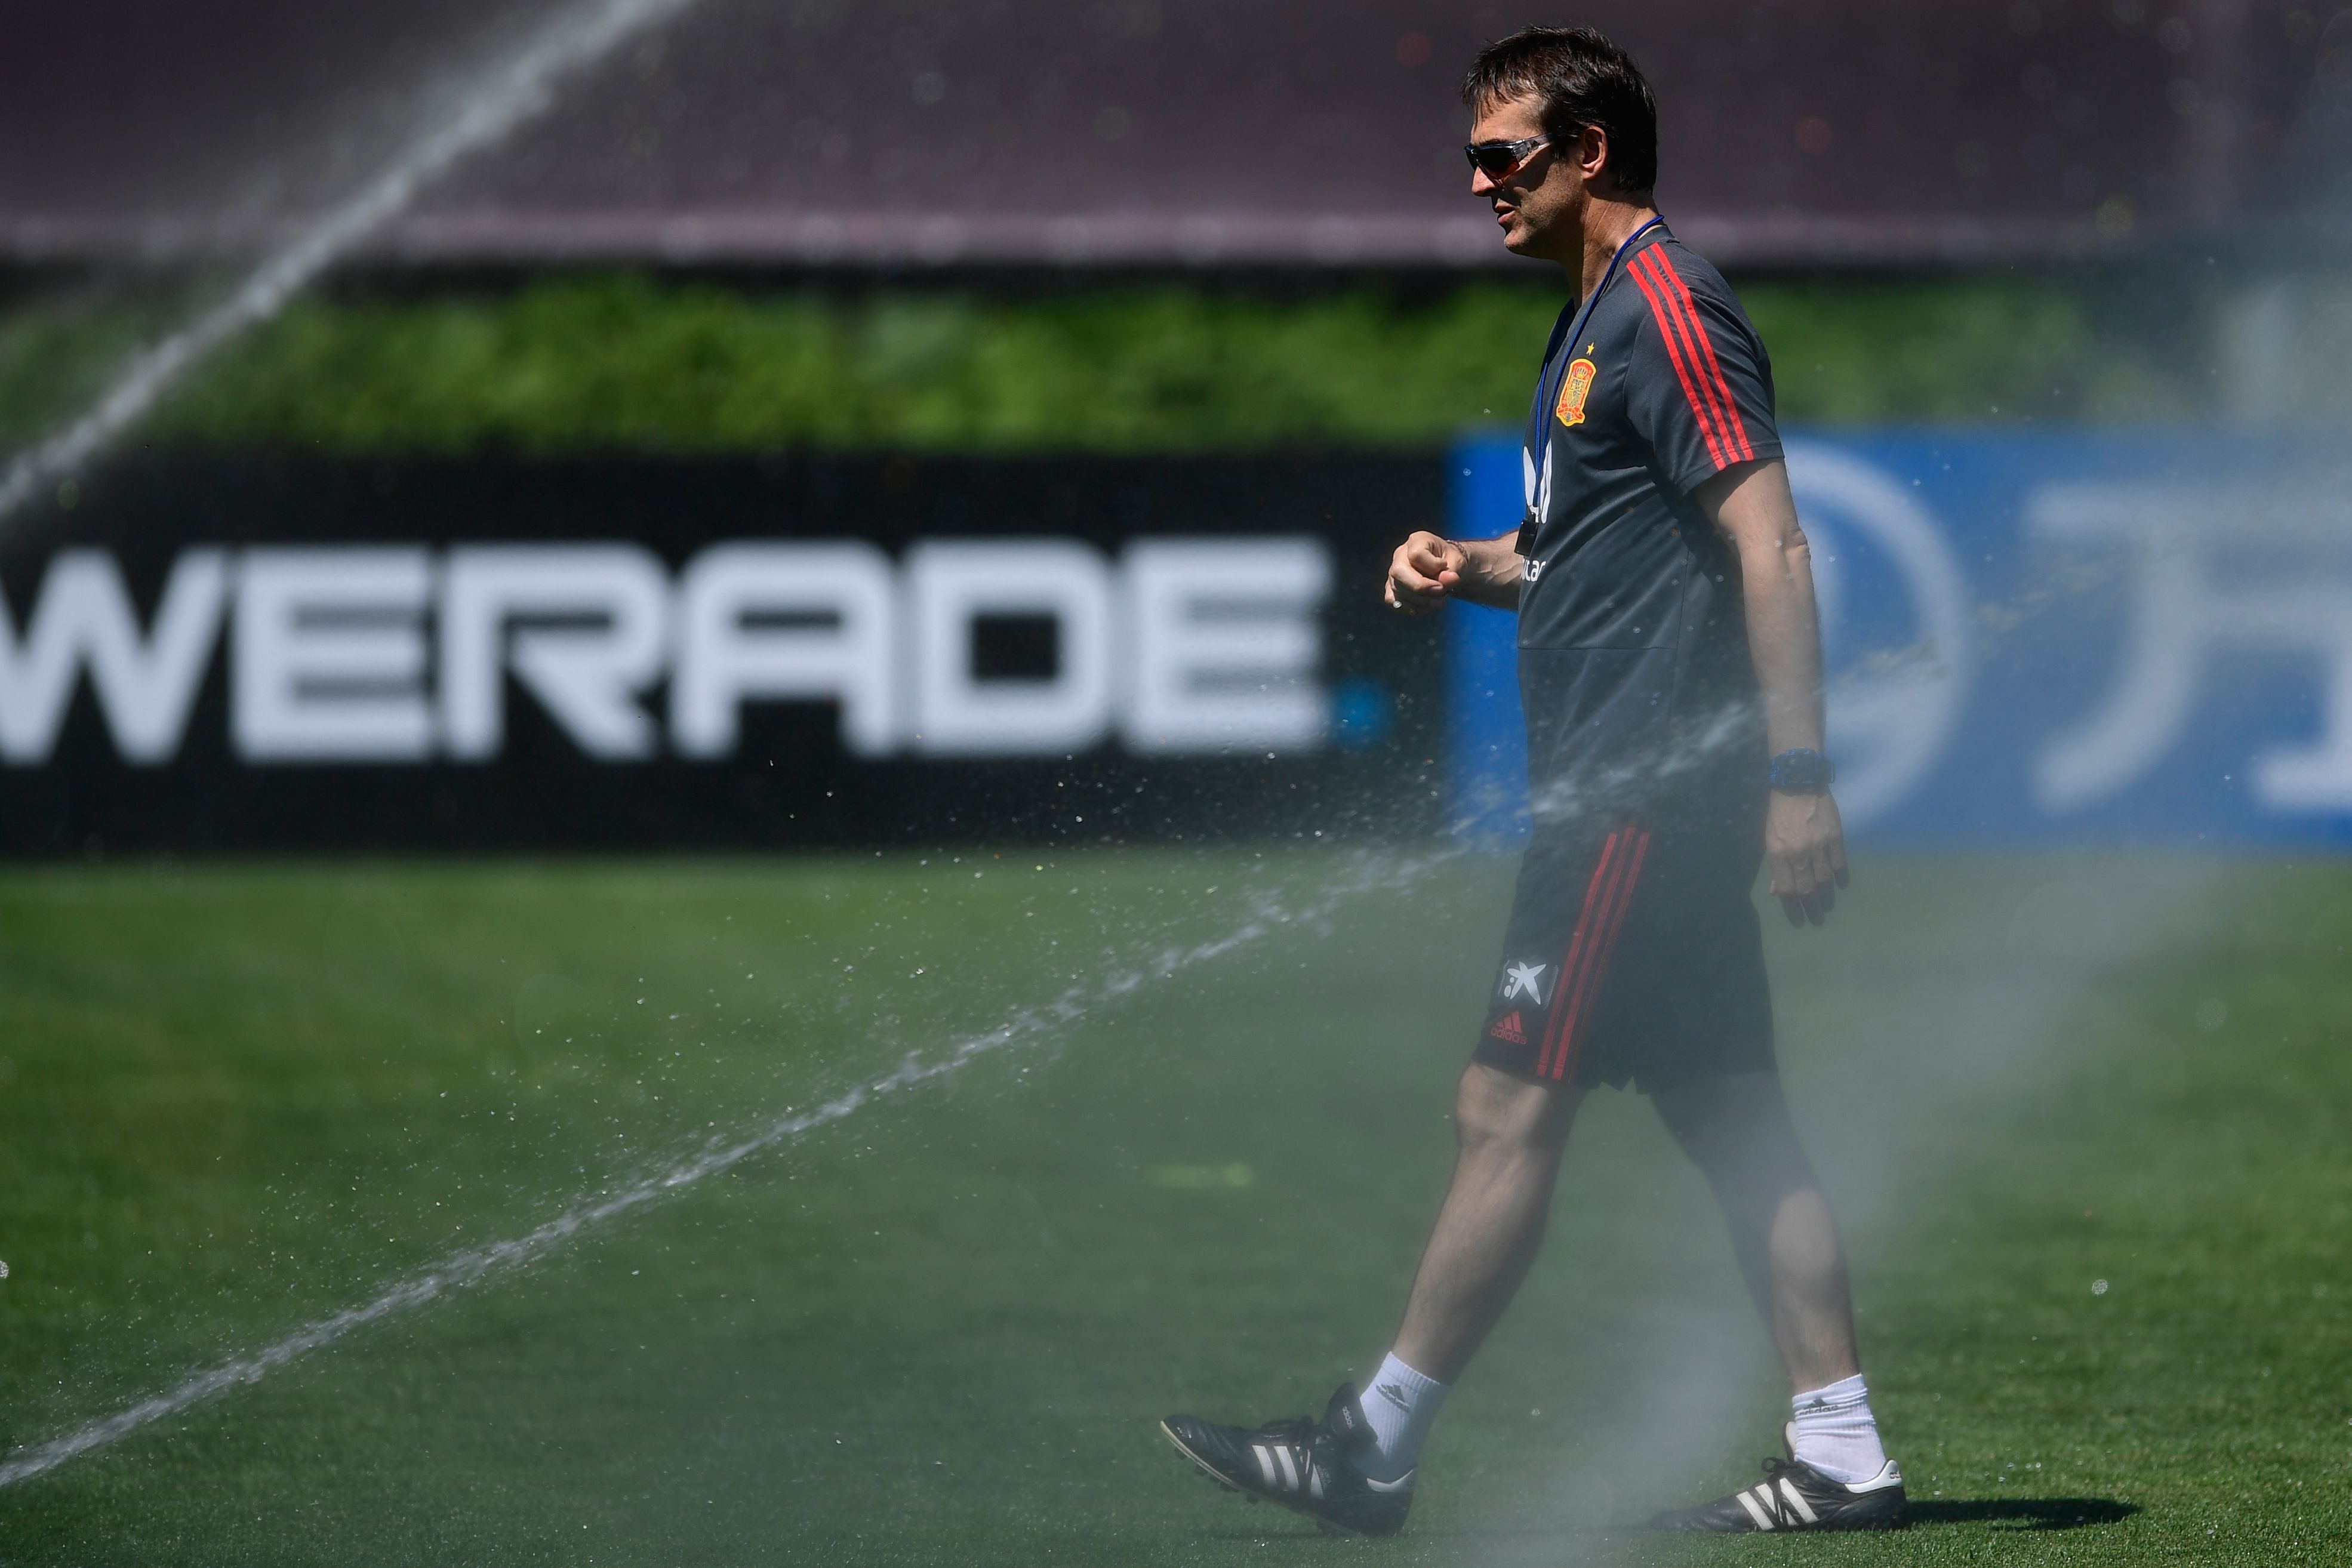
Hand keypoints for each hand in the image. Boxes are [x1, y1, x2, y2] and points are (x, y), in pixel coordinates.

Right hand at [1385, 531, 1464, 612]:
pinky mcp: (1391, 588)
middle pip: (1399, 572)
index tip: (1444, 566)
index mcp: (1417, 540)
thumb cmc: (1451, 562)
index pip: (1416, 555)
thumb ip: (1451, 573)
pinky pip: (1395, 602)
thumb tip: (1443, 584)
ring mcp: (1393, 572)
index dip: (1432, 566)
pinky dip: (1411, 607)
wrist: (1446, 570)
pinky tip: (1424, 606)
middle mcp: (1400, 555)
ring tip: (1439, 601)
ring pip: (1398, 590)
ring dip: (1422, 601)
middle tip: (1441, 591)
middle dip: (1422, 587)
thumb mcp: (1457, 563)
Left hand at [1766, 788, 1847, 926]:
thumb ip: (1775, 867)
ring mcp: (1818, 846)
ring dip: (1827, 897)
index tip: (1798, 921)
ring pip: (1825, 881)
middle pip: (1807, 890)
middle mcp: (1798, 854)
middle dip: (1812, 909)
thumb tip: (1776, 892)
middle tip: (1816, 920)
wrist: (1798, 784)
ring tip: (1827, 906)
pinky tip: (1840, 886)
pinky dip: (1841, 878)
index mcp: (1779, 854)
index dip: (1792, 910)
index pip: (1786, 890)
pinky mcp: (1835, 838)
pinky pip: (1840, 865)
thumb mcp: (1770, 839)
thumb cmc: (1780, 813)